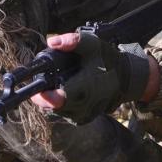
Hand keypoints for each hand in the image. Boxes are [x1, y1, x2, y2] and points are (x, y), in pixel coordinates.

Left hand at [30, 31, 157, 123]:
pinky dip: (59, 104)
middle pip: (50, 105)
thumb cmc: (108, 61)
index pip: (57, 100)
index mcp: (84, 89)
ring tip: (56, 85)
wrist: (125, 80)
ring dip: (50, 100)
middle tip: (43, 82)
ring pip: (55, 111)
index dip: (43, 96)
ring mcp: (82, 115)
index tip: (36, 88)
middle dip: (44, 94)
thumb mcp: (92, 45)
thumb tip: (52, 42)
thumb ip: (72, 41)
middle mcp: (82, 106)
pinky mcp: (82, 120)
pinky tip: (64, 92)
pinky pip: (63, 114)